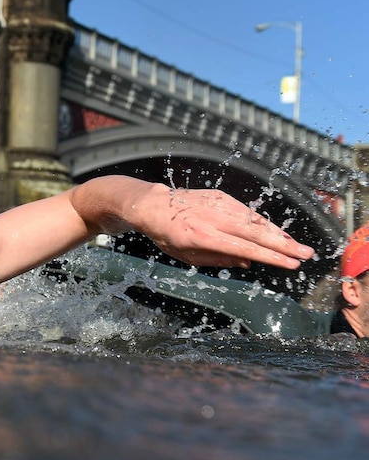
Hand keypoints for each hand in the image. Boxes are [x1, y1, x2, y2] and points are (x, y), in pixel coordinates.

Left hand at [129, 184, 314, 268]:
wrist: (153, 205)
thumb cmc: (167, 235)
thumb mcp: (187, 255)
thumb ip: (219, 260)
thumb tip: (248, 263)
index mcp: (203, 237)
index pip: (244, 249)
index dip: (270, 257)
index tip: (290, 264)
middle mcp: (214, 219)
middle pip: (256, 233)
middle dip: (284, 245)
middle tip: (306, 254)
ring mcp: (219, 204)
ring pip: (256, 220)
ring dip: (279, 233)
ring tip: (297, 246)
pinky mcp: (221, 196)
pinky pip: (248, 211)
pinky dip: (264, 222)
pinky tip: (277, 232)